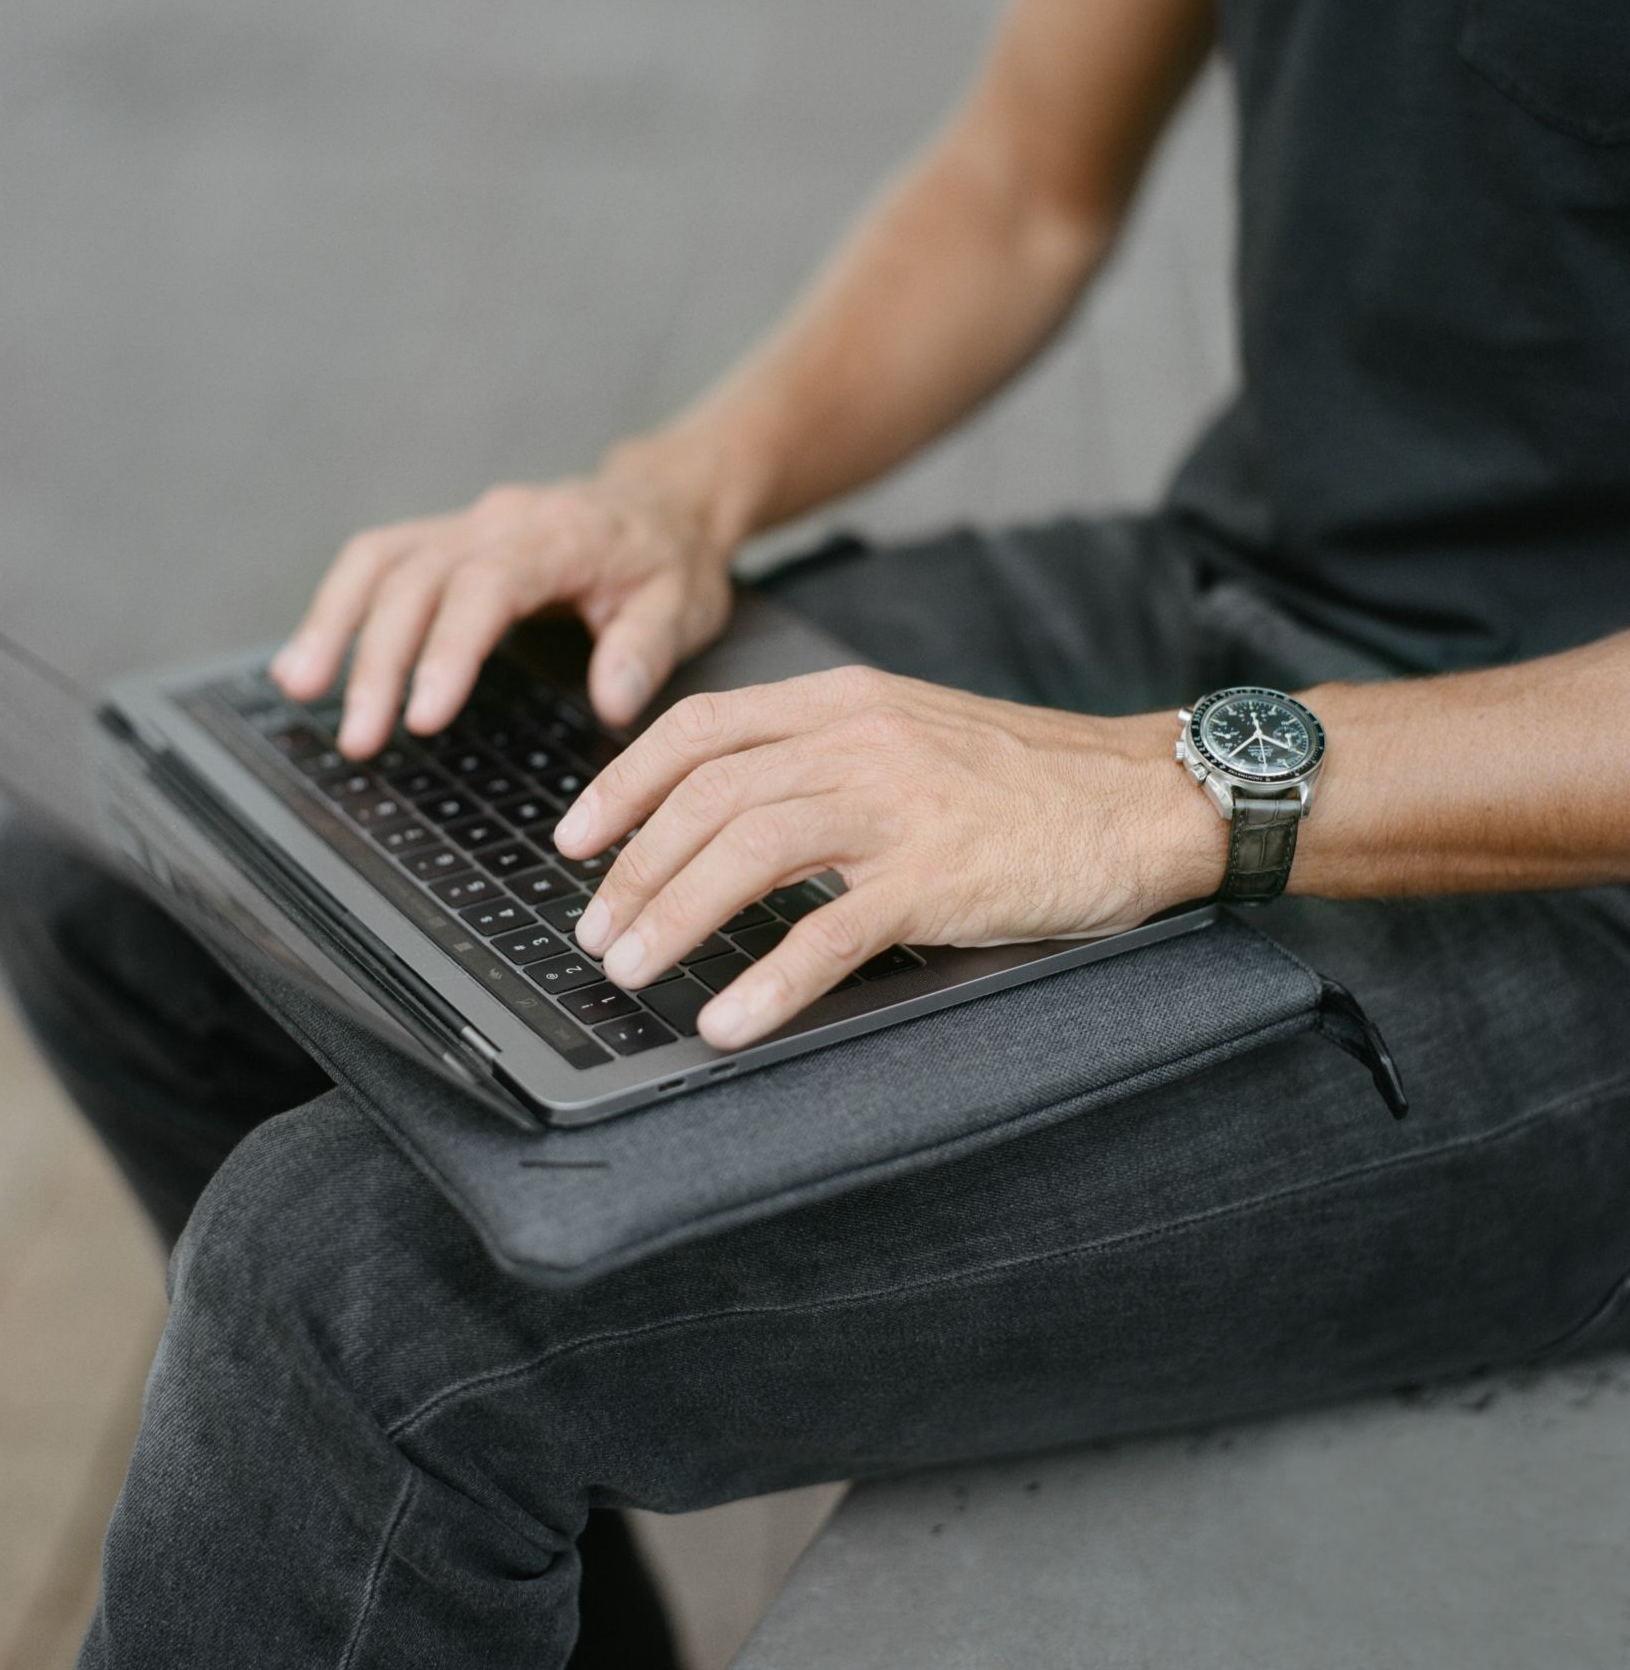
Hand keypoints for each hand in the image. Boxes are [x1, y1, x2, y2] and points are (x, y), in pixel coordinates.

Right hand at [270, 468, 734, 756]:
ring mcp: (466, 523)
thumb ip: (645, 651)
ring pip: (380, 561)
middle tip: (359, 738)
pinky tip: (308, 661)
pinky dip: (337, 607)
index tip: (423, 717)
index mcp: (563, 535)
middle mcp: (502, 520)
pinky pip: (376, 561)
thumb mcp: (684, 605)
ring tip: (301, 690)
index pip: (489, 585)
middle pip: (418, 578)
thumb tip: (613, 702)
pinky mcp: (444, 537)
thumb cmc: (672, 559)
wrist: (664, 502)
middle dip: (380, 660)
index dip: (449, 649)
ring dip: (334, 625)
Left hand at [554, 666, 1222, 1049]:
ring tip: (630, 970)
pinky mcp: (943, 875)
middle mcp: (861, 738)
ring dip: (673, 915)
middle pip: (708, 794)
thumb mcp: (912, 734)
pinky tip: (728, 1020)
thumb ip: (825, 755)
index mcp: (845, 701)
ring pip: (749, 850)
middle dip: (631, 868)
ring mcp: (901, 804)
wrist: (1146, 796)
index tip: (575, 839)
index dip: (622, 784)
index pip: (700, 728)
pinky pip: (833, 930)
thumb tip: (727, 814)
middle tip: (594, 933)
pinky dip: (768, 980)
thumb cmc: (1030, 779)